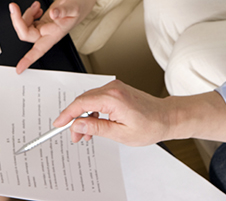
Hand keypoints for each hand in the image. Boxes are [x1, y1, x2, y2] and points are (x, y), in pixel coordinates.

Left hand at [10, 0, 82, 73]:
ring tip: (35, 7)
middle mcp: (46, 34)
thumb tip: (53, 13)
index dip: (29, 60)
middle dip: (17, 20)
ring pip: (23, 27)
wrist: (77, 3)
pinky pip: (26, 22)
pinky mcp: (39, 23)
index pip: (39, 50)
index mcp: (55, 34)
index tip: (19, 68)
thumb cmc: (76, 8)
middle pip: (25, 34)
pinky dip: (28, 13)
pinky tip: (36, 8)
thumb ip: (63, 10)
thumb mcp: (73, 8)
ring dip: (24, 15)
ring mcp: (42, 29)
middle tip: (14, 7)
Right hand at [53, 80, 171, 146]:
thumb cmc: (150, 126)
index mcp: (113, 98)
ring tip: (85, 135)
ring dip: (84, 116)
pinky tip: (94, 124)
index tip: (58, 124)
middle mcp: (113, 88)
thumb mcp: (120, 134)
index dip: (67, 114)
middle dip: (75, 119)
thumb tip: (77, 125)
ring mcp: (115, 87)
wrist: (166, 117)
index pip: (81, 103)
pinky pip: (98, 98)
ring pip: (89, 99)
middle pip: (83, 100)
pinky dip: (92, 110)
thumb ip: (96, 128)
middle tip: (74, 137)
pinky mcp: (117, 90)